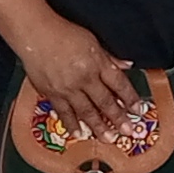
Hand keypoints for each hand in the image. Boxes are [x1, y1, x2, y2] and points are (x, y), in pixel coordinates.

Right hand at [15, 18, 152, 148]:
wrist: (35, 34)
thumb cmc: (63, 34)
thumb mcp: (92, 41)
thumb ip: (109, 58)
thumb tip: (127, 65)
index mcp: (97, 62)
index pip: (119, 84)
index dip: (131, 98)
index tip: (138, 110)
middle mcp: (84, 77)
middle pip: (105, 101)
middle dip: (118, 118)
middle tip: (128, 131)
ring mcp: (67, 87)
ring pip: (86, 111)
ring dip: (99, 127)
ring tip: (109, 139)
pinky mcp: (52, 93)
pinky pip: (65, 113)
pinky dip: (73, 125)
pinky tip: (80, 134)